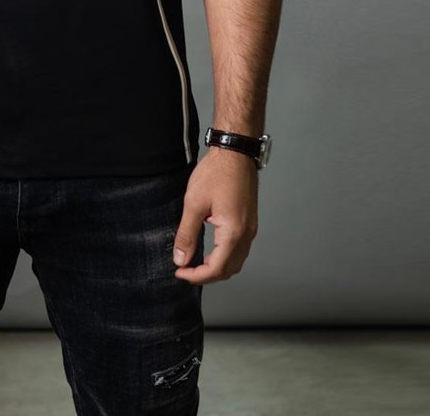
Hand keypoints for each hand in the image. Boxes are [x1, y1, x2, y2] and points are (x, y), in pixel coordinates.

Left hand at [172, 147, 258, 283]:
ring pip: (236, 261)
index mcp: (233, 233)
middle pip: (229, 270)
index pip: (216, 269)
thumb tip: (180, 258)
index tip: (179, 273)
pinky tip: (211, 250)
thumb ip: (186, 234)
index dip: (196, 276)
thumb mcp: (194, 204)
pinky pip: (239, 249)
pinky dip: (225, 256)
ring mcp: (250, 229)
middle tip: (186, 270)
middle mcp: (246, 235)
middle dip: (207, 275)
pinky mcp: (249, 222)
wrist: (235, 153)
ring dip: (217, 267)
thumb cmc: (216, 173)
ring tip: (196, 263)